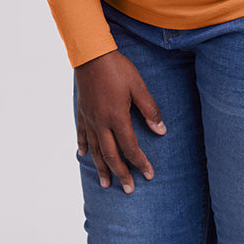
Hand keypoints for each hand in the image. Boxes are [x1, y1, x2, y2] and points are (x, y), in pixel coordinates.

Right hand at [75, 49, 166, 193]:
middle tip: (128, 189)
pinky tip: (84, 156)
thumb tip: (161, 130)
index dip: (140, 163)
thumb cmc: (117, 69)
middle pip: (112, 155)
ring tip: (105, 183)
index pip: (130, 148)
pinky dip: (83, 147)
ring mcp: (89, 118)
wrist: (91, 54)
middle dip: (121, 174)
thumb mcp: (138, 86)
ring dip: (101, 168)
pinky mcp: (82, 111)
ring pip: (95, 150)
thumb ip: (149, 110)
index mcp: (117, 118)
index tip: (149, 174)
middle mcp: (101, 123)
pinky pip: (82, 134)